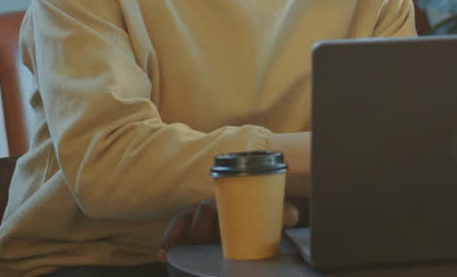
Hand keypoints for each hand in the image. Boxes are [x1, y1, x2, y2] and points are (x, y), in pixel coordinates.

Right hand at [158, 199, 299, 260]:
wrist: (267, 213)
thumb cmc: (271, 212)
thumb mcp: (279, 213)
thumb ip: (286, 213)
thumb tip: (292, 214)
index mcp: (229, 200)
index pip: (209, 206)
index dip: (202, 219)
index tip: (201, 237)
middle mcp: (213, 206)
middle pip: (192, 213)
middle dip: (184, 230)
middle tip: (187, 246)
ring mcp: (204, 218)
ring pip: (182, 222)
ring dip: (171, 237)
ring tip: (164, 254)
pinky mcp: (199, 231)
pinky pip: (180, 234)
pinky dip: (169, 243)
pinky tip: (163, 256)